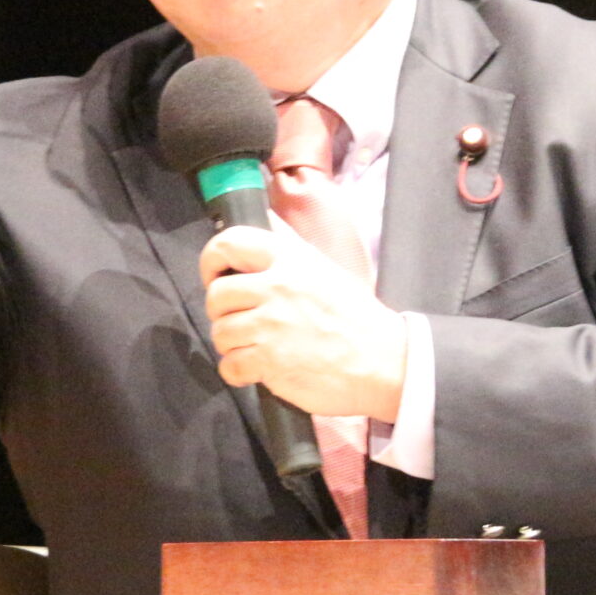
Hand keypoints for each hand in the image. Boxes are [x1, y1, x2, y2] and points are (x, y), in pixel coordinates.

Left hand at [198, 225, 405, 420]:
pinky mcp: (269, 361)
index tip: (217, 276)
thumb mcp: (323, 268)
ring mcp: (271, 325)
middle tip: (242, 320)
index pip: (229, 242)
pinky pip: (230, 366)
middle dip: (222, 312)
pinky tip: (258, 369)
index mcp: (289, 259)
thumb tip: (264, 221)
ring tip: (256, 346)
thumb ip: (289, 247)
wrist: (383, 362)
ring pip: (220, 332)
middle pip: (216, 294)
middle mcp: (276, 286)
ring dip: (233, 344)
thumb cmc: (355, 318)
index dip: (212, 260)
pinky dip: (238, 372)